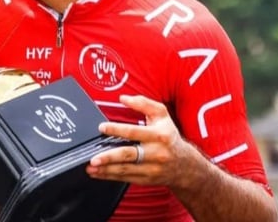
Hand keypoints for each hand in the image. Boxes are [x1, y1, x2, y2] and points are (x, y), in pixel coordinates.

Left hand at [86, 94, 200, 188]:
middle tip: (94, 157)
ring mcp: (151, 169)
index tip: (102, 128)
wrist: (185, 166)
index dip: (117, 129)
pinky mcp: (146, 180)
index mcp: (158, 135)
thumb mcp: (162, 116)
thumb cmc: (169, 137)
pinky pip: (125, 178)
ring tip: (91, 166)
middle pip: (128, 154)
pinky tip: (98, 173)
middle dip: (109, 156)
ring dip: (106, 169)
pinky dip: (110, 176)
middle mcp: (155, 153)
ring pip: (125, 169)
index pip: (134, 132)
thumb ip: (143, 103)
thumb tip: (124, 98)